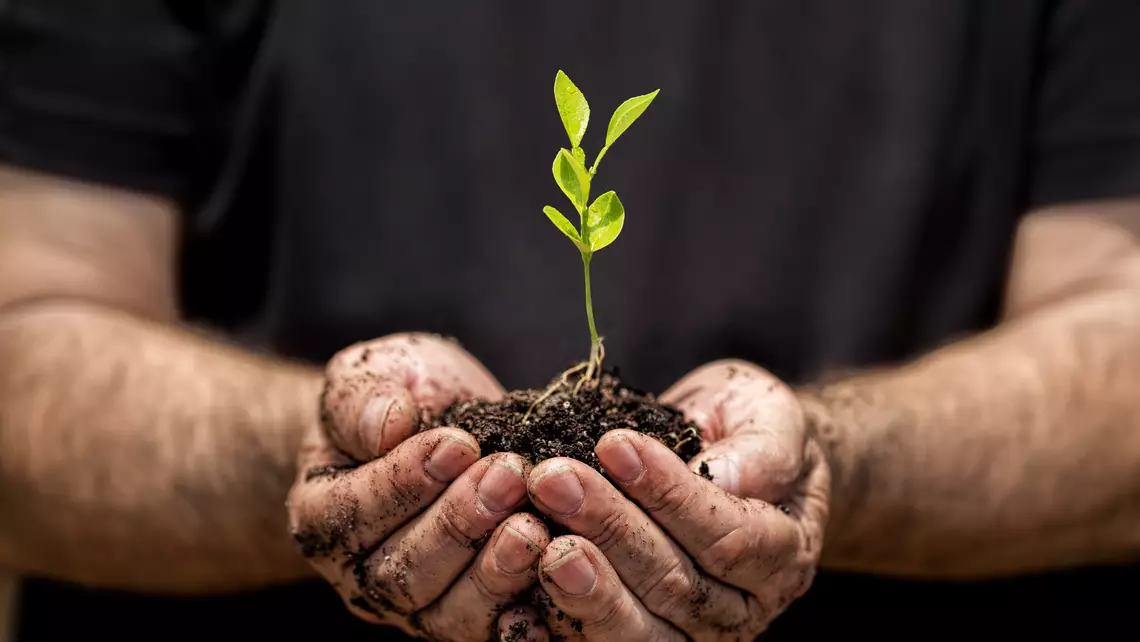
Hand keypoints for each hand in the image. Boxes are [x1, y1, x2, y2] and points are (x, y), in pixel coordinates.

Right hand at [287, 333, 549, 639]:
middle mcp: (365, 575)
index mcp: (324, 517)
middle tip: (508, 475)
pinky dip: (524, 622)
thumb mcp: (371, 374)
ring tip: (534, 526)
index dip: (407, 481)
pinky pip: (496, 633)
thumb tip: (388, 423)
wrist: (443, 421)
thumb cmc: (402, 394)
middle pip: (404, 573)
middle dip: (460, 523)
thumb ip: (362, 400)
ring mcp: (422, 606)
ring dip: (495, 571)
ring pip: (451, 613)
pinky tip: (554, 596)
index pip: (355, 514)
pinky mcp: (477, 617)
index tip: (459, 442)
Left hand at [526, 360, 828, 639]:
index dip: (671, 495)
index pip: (729, 537)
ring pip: (638, 630)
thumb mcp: (769, 416)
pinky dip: (554, 629)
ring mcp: (688, 636)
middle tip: (552, 479)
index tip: (615, 445)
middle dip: (610, 529)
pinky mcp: (635, 638)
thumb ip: (761, 448)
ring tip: (539, 540)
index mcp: (781, 554)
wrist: (728, 458)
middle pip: (676, 585)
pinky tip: (518, 599)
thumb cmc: (745, 430)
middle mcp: (739, 610)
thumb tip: (724, 474)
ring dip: (583, 585)